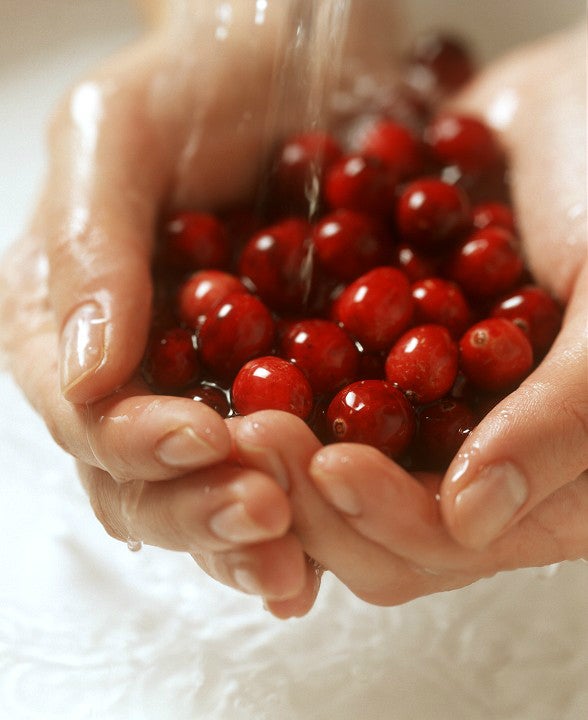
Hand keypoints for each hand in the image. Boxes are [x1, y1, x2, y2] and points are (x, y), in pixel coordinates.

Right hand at [0, 5, 324, 607]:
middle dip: (194, 506)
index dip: (136, 441)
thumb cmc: (197, 81)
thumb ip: (89, 246)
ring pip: (199, 492)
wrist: (291, 62)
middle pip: (136, 476)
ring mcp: (197, 390)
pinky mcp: (270, 394)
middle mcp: (126, 372)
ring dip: (242, 535)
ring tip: (294, 564)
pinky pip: (273, 469)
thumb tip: (88, 374)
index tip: (205, 442)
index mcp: (67, 320)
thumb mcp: (122, 134)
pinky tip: (326, 549)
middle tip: (262, 518)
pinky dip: (295, 515)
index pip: (84, 409)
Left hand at [232, 25, 586, 608]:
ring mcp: (411, 409)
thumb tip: (471, 517)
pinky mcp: (369, 356)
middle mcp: (467, 458)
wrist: (569, 110)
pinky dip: (265, 380)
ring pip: (322, 465)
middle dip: (306, 490)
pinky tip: (219, 364)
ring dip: (273, 447)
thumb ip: (568, 416)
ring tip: (227, 408)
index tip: (330, 466)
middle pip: (367, 519)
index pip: (446, 540)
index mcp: (544, 480)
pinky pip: (305, 388)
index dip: (385, 517)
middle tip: (251, 438)